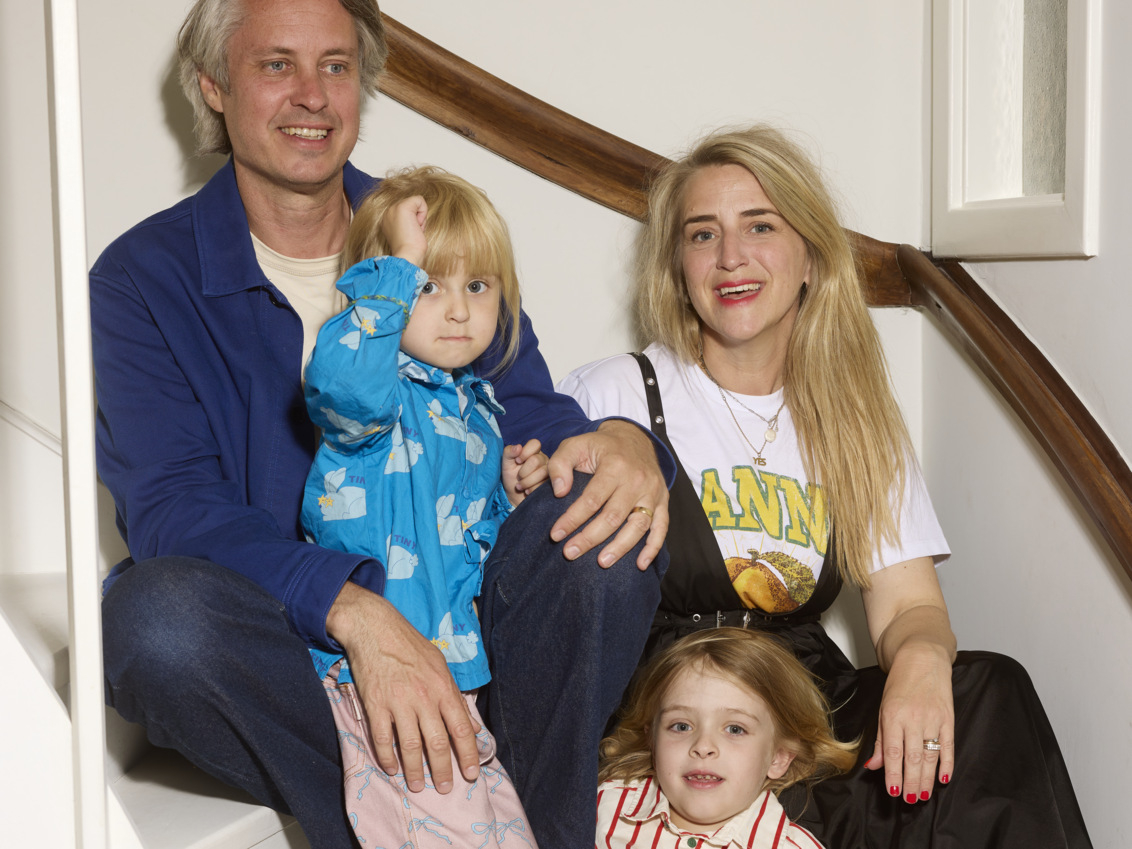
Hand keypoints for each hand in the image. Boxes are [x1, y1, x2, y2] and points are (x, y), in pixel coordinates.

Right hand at [326, 581, 480, 792]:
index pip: (461, 728)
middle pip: (437, 743)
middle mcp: (424, 697)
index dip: (467, 754)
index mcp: (443, 687)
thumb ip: (454, 696)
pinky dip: (387, 757)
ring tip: (418, 786)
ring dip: (415, 770)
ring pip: (410, 746)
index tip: (471, 774)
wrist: (375, 627)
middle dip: (443, 769)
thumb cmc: (410, 644)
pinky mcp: (375, 704)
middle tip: (445, 788)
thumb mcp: (440, 665)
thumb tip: (469, 726)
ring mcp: (398, 702)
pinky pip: (383, 738)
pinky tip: (392, 768)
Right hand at [381, 196, 427, 266]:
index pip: (407, 211)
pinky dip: (423, 212)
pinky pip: (419, 200)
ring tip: (413, 231)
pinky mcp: (402, 207)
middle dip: (417, 219)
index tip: (409, 235)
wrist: (407, 256)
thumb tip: (417, 217)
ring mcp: (393, 209)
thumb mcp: (406, 233)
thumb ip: (408, 223)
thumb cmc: (410, 250)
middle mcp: (387, 212)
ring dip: (420, 217)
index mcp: (387, 220)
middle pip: (412, 206)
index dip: (413, 223)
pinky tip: (417, 225)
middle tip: (412, 233)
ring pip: (415, 202)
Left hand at [501, 439, 548, 506]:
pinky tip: (528, 491)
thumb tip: (518, 447)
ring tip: (521, 486)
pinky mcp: (552, 485)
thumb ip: (508, 452)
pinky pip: (544, 485)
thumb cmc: (511, 478)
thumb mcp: (506, 464)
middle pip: (536, 460)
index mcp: (534, 452)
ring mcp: (550, 472)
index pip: (535, 443)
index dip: (525, 452)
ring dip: (527, 482)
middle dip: (523, 471)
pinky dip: (532, 489)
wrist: (514, 497)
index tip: (517, 461)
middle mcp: (544, 460)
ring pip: (542, 472)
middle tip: (519, 478)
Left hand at [547, 419, 667, 569]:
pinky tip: (641, 565)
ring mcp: (652, 492)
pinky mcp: (662, 501)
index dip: (572, 519)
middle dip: (590, 538)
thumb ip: (560, 464)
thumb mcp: (575, 445)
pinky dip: (653, 548)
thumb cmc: (600, 446)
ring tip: (601, 562)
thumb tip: (559, 492)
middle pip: (613, 517)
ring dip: (620, 547)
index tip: (555, 535)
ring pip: (638, 526)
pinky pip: (661, 527)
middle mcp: (637, 480)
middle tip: (570, 554)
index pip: (591, 499)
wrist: (634, 438)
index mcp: (615, 466)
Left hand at [864, 640, 954, 803]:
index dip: (893, 774)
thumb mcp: (883, 708)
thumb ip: (879, 739)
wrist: (922, 658)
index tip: (894, 792)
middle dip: (911, 782)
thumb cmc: (899, 684)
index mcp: (892, 716)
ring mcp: (933, 718)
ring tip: (924, 794)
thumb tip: (873, 766)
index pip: (892, 752)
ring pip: (930, 756)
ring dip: (928, 778)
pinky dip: (948, 764)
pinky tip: (944, 778)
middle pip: (913, 758)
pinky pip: (949, 746)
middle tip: (911, 800)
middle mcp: (913, 718)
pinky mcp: (948, 718)